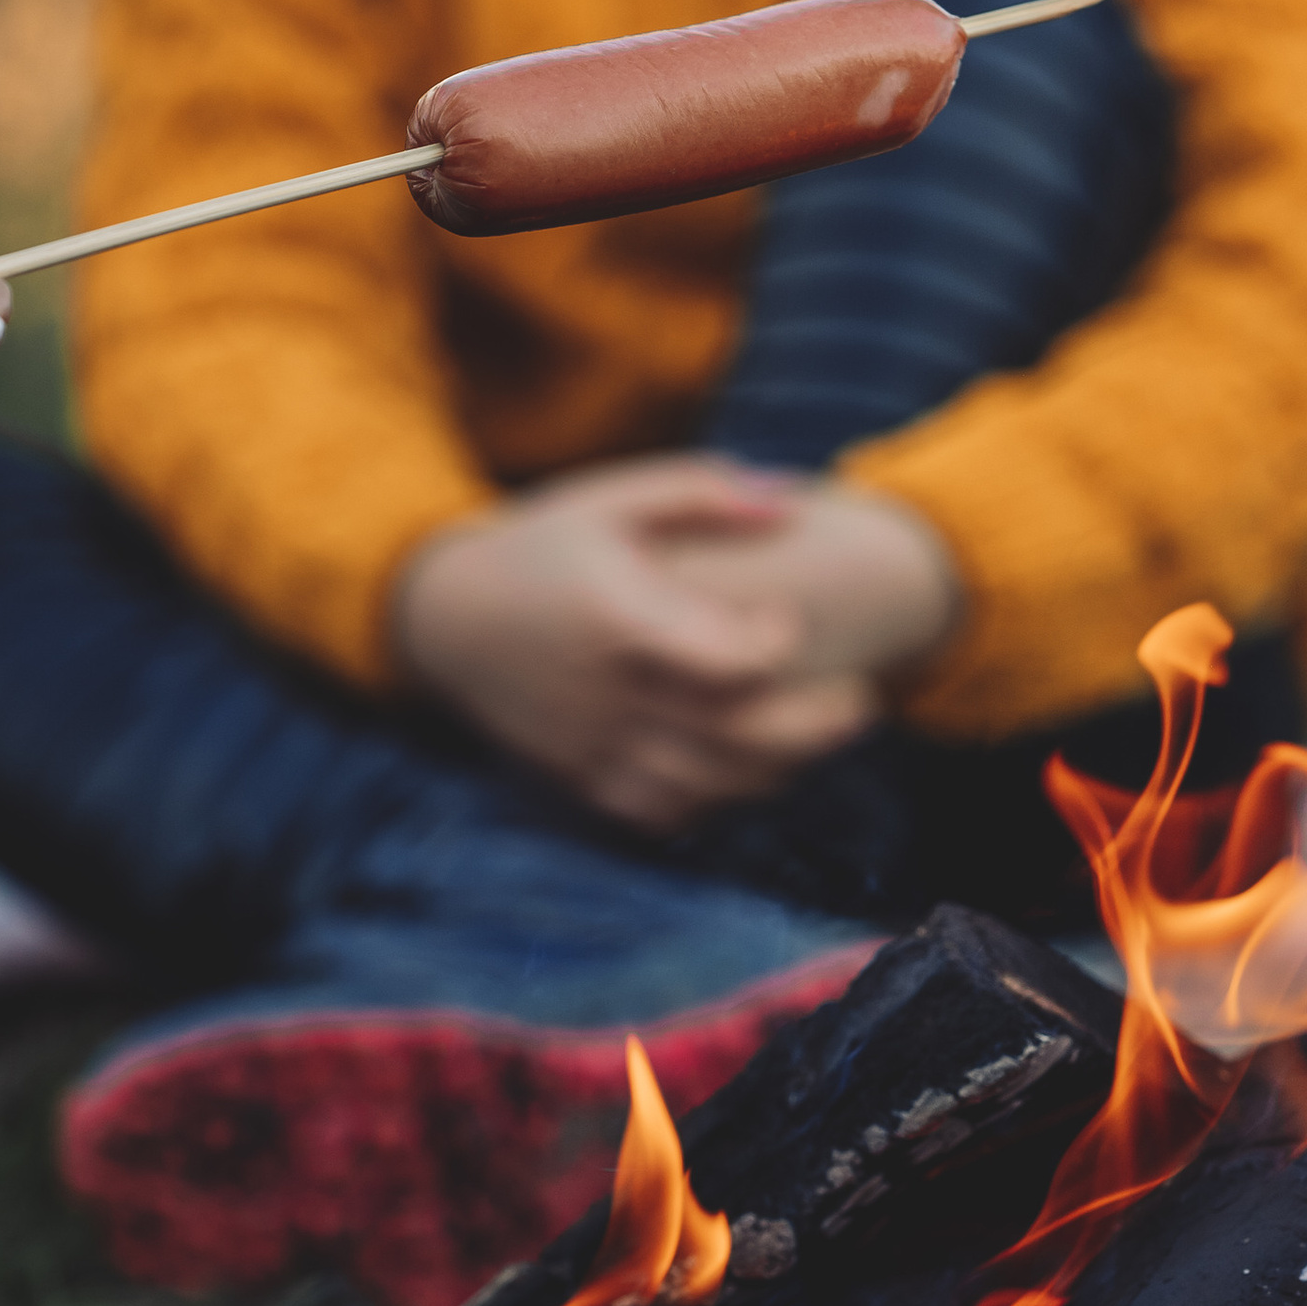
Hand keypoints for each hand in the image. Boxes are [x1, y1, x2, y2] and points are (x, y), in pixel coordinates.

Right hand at [392, 453, 961, 833]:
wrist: (441, 619)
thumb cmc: (542, 547)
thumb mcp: (612, 497)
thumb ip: (704, 493)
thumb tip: (793, 504)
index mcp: (616, 618)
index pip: (724, 659)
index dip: (775, 645)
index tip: (790, 620)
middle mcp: (606, 696)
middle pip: (735, 737)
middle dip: (817, 727)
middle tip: (864, 702)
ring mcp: (592, 748)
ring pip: (709, 785)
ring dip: (778, 768)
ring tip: (818, 732)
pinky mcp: (581, 782)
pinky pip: (665, 811)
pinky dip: (718, 798)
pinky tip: (752, 765)